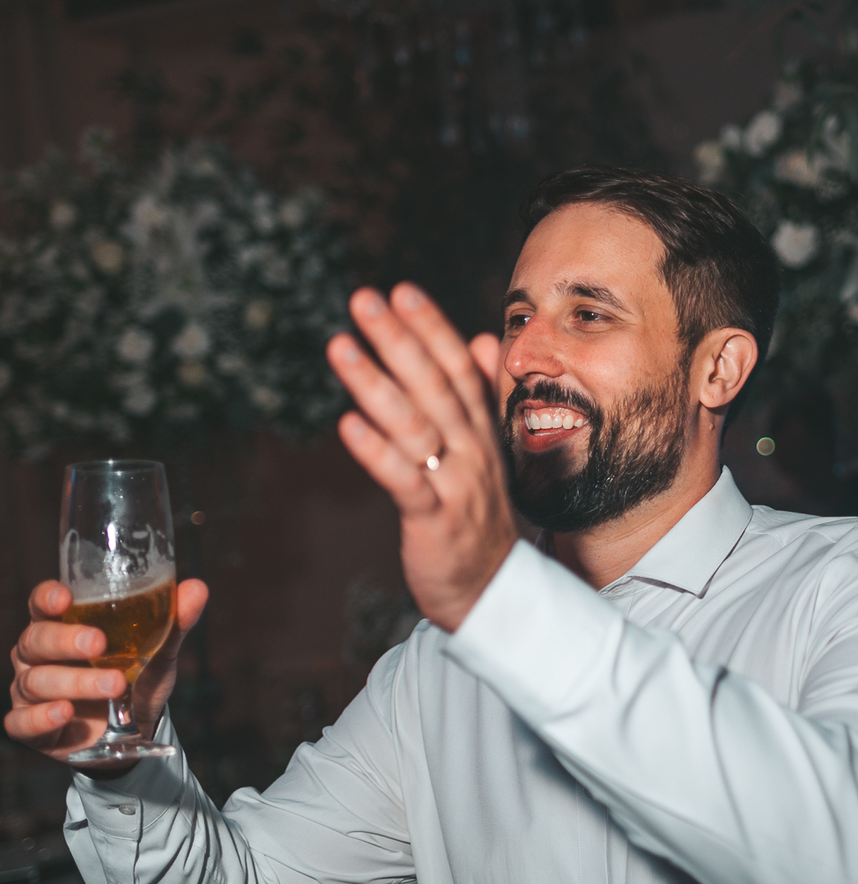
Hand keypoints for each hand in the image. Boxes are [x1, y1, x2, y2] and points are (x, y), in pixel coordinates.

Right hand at [6, 578, 208, 767]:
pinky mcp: (31, 727)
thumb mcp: (158, 652)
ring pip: (36, 681)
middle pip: (36, 640)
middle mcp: (38, 655)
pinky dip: (42, 717)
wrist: (135, 731)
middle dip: (66, 640)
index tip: (65, 598)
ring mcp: (30, 691)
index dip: (47, 598)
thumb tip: (198, 588)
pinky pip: (23, 721)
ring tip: (113, 684)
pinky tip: (66, 712)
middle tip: (98, 643)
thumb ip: (173, 622)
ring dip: (74, 682)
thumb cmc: (136, 678)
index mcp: (61, 626)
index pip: (42, 605)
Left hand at [327, 284, 516, 631]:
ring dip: (374, 383)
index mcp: (480, 432)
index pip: (458, 368)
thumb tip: (482, 339)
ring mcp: (455, 485)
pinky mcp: (434, 521)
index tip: (401, 290)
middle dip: (399, 339)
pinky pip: (403, 481)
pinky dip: (376, 452)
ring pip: (414, 425)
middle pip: (434, 385)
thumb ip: (481, 395)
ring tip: (339, 346)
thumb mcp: (485, 452)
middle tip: (364, 300)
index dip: (431, 327)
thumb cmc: (477, 519)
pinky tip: (346, 425)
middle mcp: (471, 451)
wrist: (491, 592)